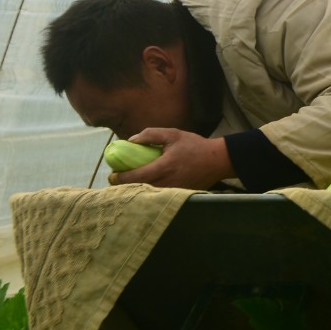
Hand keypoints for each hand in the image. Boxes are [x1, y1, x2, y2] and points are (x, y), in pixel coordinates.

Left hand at [108, 128, 233, 189]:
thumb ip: (151, 134)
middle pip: (139, 188)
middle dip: (124, 186)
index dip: (120, 178)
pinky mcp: (179, 194)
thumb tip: (131, 140)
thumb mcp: (173, 134)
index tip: (112, 175)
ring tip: (128, 184)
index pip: (135, 176)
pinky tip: (145, 187)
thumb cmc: (195, 145)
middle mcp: (167, 182)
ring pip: (148, 194)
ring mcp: (174, 190)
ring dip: (136, 190)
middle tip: (116, 181)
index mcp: (164, 167)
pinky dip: (149, 192)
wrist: (218, 160)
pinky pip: (159, 195)